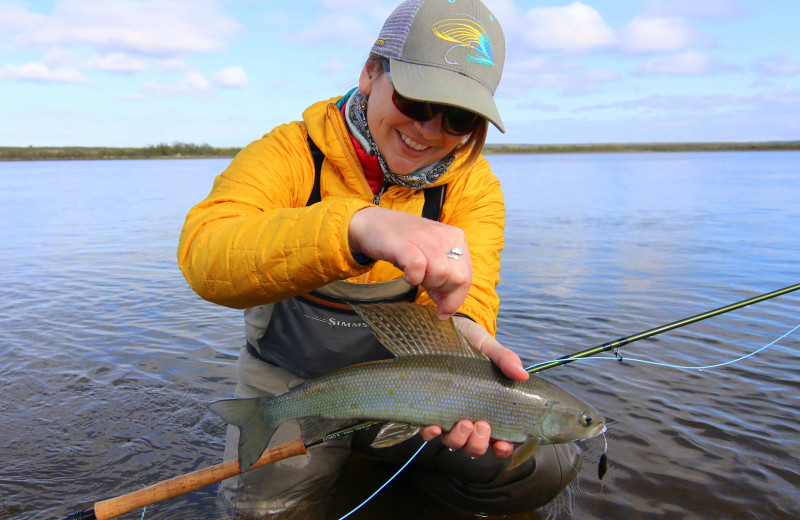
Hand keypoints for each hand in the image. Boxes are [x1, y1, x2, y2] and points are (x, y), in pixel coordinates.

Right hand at [348, 207, 470, 318]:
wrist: (372, 223)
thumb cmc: (403, 243)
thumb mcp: (430, 256)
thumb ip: (443, 277)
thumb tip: (447, 306)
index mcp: (456, 238)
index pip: (467, 276)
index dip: (456, 299)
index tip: (442, 310)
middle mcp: (445, 235)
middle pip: (458, 278)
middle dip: (443, 291)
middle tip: (426, 288)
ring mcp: (425, 238)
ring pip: (442, 274)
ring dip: (427, 283)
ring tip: (415, 277)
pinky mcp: (405, 243)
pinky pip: (418, 267)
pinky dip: (413, 277)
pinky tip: (406, 275)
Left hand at [420, 318, 528, 458]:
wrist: (445, 329)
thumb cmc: (473, 343)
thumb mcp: (490, 348)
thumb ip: (505, 360)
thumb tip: (522, 375)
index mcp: (490, 409)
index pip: (500, 440)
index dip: (502, 449)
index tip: (502, 445)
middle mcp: (470, 418)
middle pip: (475, 446)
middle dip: (478, 443)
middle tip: (482, 425)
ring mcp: (449, 416)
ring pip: (454, 442)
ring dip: (459, 439)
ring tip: (464, 423)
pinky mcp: (429, 409)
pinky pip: (429, 431)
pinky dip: (431, 433)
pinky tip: (434, 426)